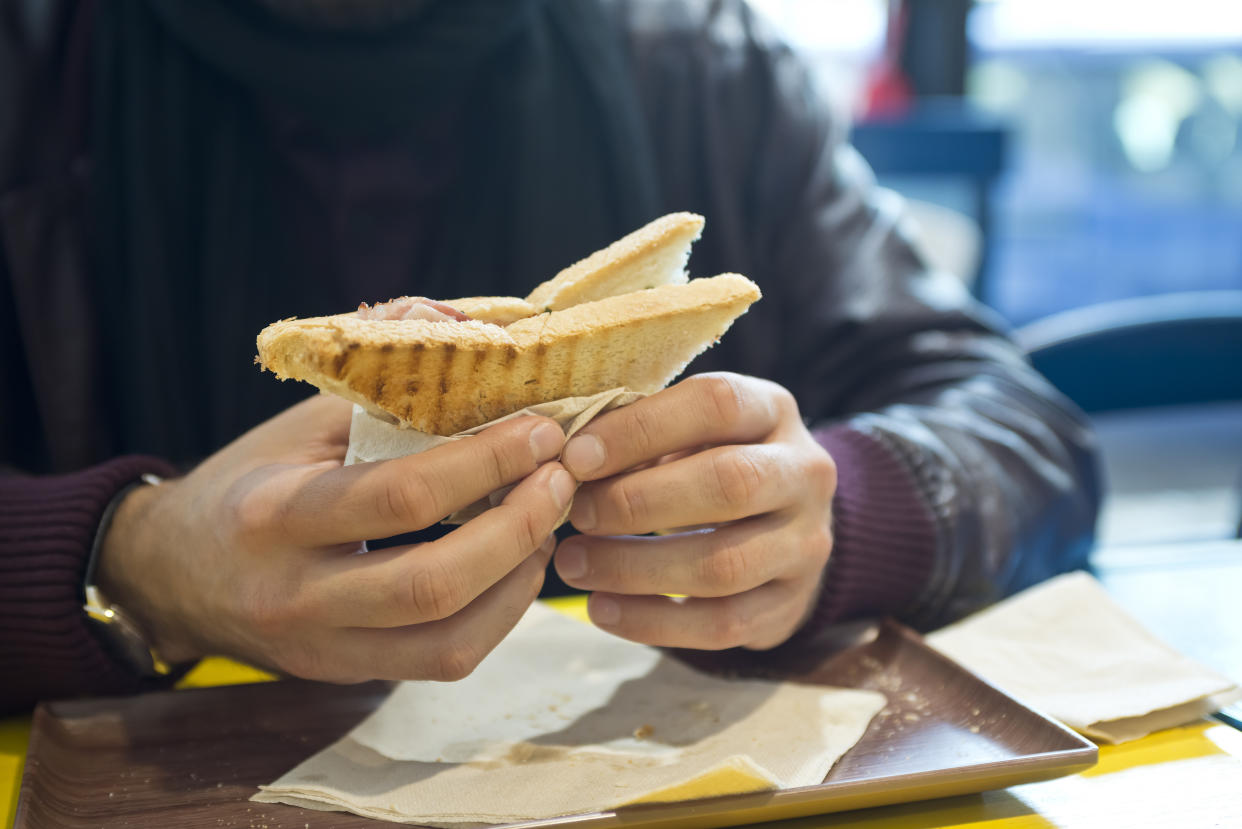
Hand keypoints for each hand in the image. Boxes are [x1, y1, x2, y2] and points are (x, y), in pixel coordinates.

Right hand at [99, 395, 573, 681]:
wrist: (172, 575)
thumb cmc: (247, 483)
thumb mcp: (298, 427)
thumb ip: (381, 396)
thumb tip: (474, 347)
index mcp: (277, 513)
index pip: (402, 495)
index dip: (487, 464)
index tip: (540, 432)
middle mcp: (297, 594)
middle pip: (435, 583)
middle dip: (519, 528)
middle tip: (560, 480)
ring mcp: (323, 648)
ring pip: (449, 641)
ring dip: (520, 580)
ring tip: (546, 522)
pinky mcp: (348, 674)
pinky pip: (442, 661)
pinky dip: (498, 616)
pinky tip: (517, 567)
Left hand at [553, 373, 835, 649]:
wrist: (786, 527)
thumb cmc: (712, 462)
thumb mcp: (692, 430)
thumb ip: (642, 432)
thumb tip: (566, 457)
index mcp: (772, 411)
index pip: (717, 404)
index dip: (642, 429)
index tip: (577, 455)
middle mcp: (804, 473)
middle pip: (730, 483)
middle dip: (639, 500)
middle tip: (576, 512)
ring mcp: (805, 544)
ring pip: (723, 564)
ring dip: (634, 567)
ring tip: (572, 564)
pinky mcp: (790, 605)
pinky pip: (721, 624)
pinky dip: (652, 621)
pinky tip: (601, 608)